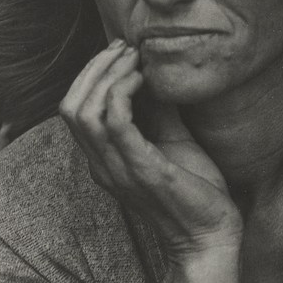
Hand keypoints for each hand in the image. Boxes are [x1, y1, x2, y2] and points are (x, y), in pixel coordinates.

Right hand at [60, 41, 241, 258]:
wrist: (212, 235)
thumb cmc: (195, 191)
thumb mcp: (172, 141)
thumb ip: (158, 110)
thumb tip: (156, 72)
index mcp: (104, 160)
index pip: (72, 110)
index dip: (90, 74)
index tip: (120, 51)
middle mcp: (102, 166)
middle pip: (70, 106)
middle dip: (94, 68)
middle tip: (125, 48)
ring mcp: (118, 170)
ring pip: (84, 111)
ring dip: (107, 75)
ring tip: (134, 58)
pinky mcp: (142, 170)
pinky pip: (115, 123)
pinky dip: (123, 92)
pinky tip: (144, 79)